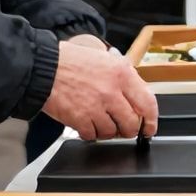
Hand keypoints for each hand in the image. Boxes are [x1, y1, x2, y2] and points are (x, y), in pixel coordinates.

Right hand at [42, 39, 158, 140]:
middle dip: (129, 130)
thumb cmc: (71, 61)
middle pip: (132, 123)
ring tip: (100, 121)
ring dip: (108, 132)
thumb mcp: (105, 59)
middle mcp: (112, 91)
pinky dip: (91, 133)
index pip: (148, 103)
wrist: (44, 67)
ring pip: (112, 132)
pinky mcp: (80, 119)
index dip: (151, 121)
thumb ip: (124, 76)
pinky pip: (93, 136)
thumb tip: (138, 95)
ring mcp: (96, 107)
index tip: (149, 128)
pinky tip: (87, 122)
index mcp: (122, 74)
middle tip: (123, 128)